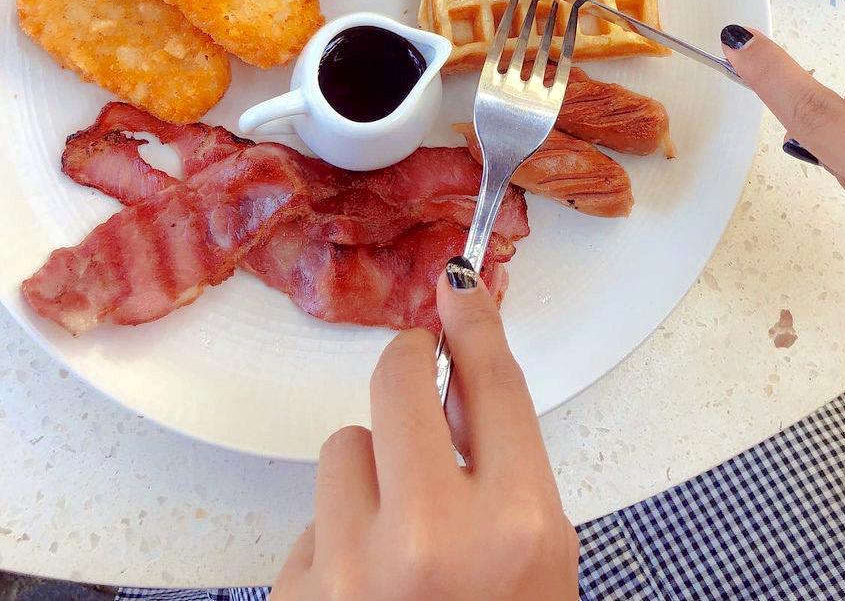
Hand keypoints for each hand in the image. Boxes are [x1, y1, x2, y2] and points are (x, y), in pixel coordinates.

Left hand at [271, 259, 577, 599]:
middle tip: (418, 381)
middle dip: (406, 369)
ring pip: (343, 446)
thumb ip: (504, 461)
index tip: (457, 284)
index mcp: (517, 528)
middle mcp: (432, 541)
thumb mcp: (538, 556)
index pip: (493, 384)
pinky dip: (336, 541)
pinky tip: (365, 590)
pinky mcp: (297, 598)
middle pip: (396, 383)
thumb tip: (454, 370)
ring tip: (395, 540)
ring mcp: (352, 573)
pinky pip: (311, 521)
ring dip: (368, 475)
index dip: (473, 323)